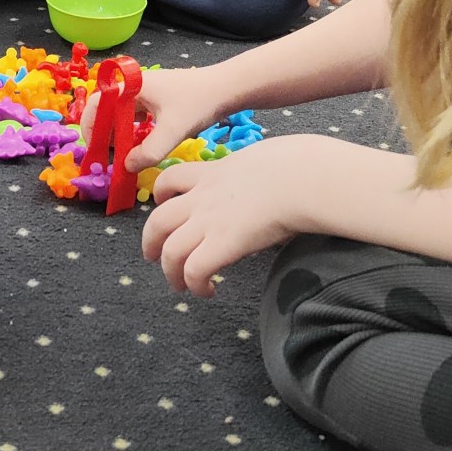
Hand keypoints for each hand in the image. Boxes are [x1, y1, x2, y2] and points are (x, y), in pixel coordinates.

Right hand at [80, 63, 233, 171]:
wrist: (226, 89)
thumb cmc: (199, 102)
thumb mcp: (173, 130)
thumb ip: (149, 151)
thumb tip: (127, 167)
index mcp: (131, 85)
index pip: (96, 104)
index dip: (90, 128)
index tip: (95, 151)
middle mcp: (133, 86)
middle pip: (106, 111)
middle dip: (105, 135)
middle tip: (108, 159)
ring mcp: (144, 92)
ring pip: (120, 115)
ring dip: (119, 135)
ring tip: (123, 157)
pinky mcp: (155, 100)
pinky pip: (134, 117)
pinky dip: (132, 132)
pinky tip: (140, 147)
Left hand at [142, 136, 318, 295]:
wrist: (302, 177)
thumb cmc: (295, 165)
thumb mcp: (260, 159)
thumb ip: (249, 173)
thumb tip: (267, 183)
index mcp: (212, 173)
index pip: (170, 178)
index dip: (160, 195)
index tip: (163, 204)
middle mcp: (202, 197)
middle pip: (158, 221)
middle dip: (150, 242)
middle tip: (153, 256)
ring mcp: (209, 221)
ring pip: (170, 251)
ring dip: (170, 272)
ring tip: (180, 285)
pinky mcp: (223, 244)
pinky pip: (194, 271)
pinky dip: (195, 285)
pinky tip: (208, 291)